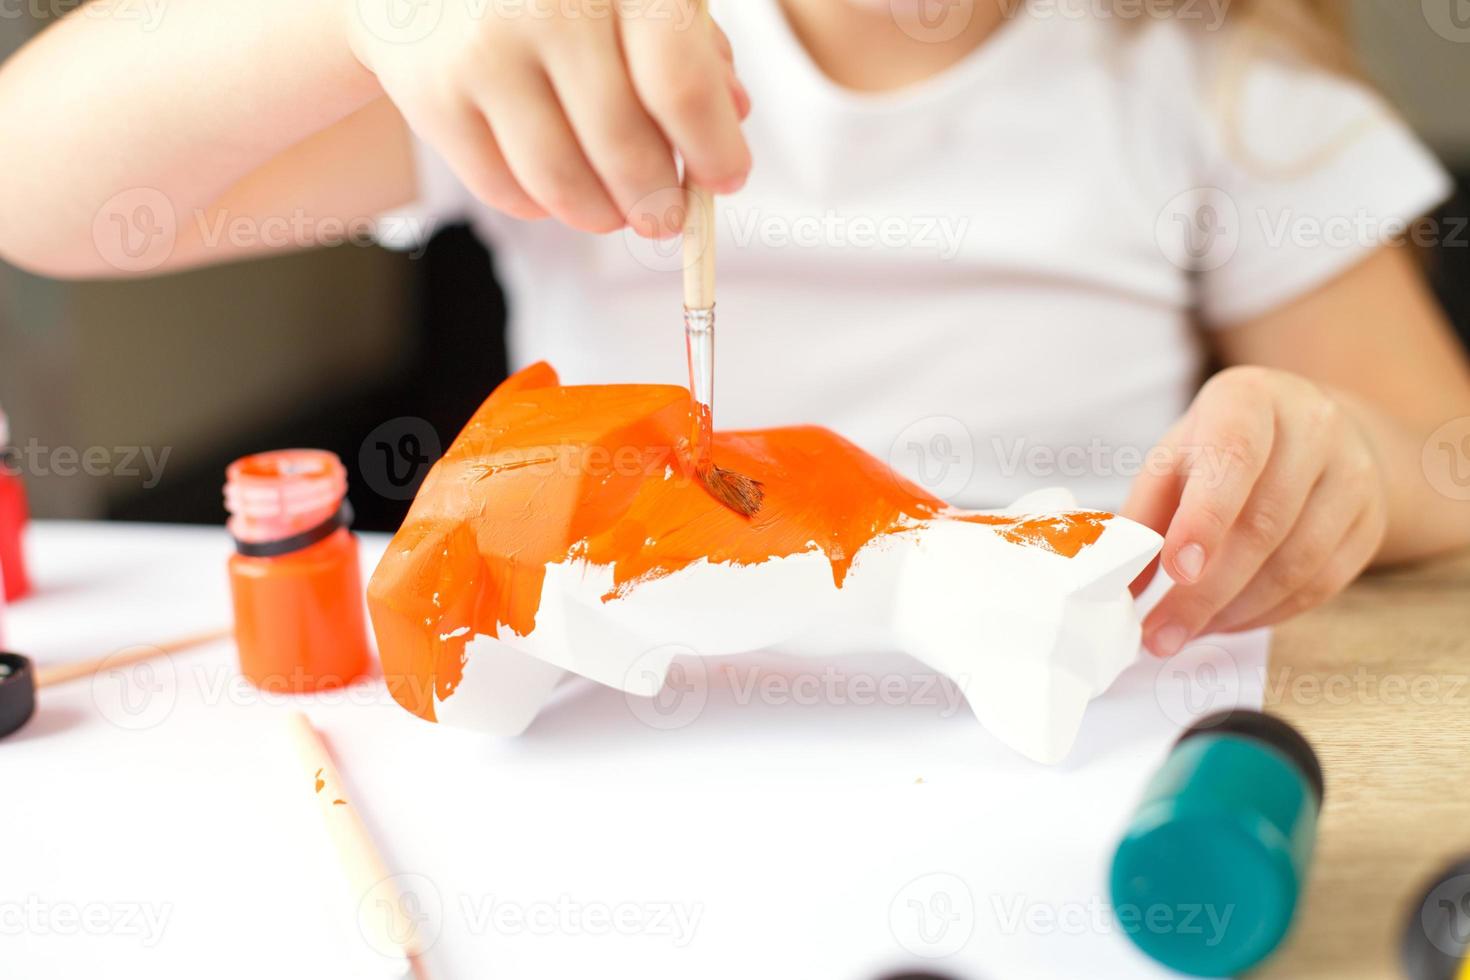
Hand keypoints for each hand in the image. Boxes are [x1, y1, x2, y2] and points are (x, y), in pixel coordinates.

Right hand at [347, 0, 750, 235]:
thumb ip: (690, 43)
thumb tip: (733, 117)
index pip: (679, 86)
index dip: (712, 149)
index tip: (726, 179)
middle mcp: (548, 7)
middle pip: (623, 147)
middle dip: (658, 201)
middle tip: (666, 217)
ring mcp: (484, 52)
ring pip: (561, 182)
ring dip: (601, 214)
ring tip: (613, 212)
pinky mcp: (432, 95)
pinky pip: (503, 188)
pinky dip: (540, 205)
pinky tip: (554, 187)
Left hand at [1123, 366, 1388, 655]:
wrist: (1311, 431)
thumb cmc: (1224, 446)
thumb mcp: (1175, 458)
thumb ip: (1144, 514)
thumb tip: (1121, 584)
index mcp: (1250, 400)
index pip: (1234, 458)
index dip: (1205, 518)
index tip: (1176, 571)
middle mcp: (1313, 429)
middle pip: (1264, 523)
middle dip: (1206, 591)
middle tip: (1161, 634)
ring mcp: (1353, 475)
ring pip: (1298, 561)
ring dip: (1235, 610)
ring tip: (1187, 631)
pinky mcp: (1370, 521)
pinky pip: (1323, 583)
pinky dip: (1269, 613)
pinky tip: (1228, 622)